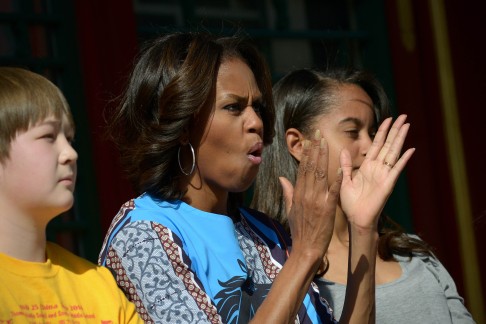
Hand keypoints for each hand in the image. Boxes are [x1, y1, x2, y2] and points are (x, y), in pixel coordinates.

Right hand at [280, 130, 341, 257]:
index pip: (302, 169)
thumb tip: (281, 177)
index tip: (309, 140)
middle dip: (315, 149)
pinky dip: (336, 179)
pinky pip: (333, 191)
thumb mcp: (290, 210)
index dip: (306, 153)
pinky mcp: (327, 208)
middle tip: (318, 133)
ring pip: (320, 174)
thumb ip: (288, 192)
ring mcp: (317, 200)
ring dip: (323, 157)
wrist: (306, 248)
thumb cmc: (299, 230)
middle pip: (311, 167)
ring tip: (326, 142)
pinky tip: (340, 167)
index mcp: (298, 194)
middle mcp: (306, 194)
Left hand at [340, 114, 414, 230]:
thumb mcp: (345, 180)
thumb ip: (346, 165)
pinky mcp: (388, 183)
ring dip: (400, 139)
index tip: (387, 119)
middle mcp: (378, 168)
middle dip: (395, 130)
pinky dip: (403, 160)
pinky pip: (396, 169)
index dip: (381, 132)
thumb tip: (344, 149)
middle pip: (388, 145)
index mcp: (367, 167)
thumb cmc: (351, 203)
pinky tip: (411, 149)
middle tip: (403, 115)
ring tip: (407, 125)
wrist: (356, 219)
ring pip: (393, 152)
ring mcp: (384, 175)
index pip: (376, 145)